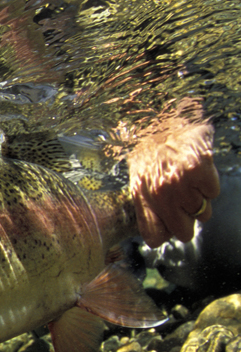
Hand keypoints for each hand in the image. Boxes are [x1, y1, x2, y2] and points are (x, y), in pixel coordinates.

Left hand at [128, 120, 219, 246]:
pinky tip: (197, 167)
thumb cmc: (149, 147)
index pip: (155, 237)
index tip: (169, 223)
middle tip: (183, 200)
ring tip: (187, 178)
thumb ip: (148, 204)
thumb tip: (161, 233)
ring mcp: (180, 185)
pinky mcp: (200, 171)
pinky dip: (209, 182)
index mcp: (141, 197)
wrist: (160, 114)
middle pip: (184, 233)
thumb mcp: (139, 176)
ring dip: (199, 199)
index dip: (166, 232)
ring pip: (203, 213)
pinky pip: (213, 193)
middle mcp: (159, 195)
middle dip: (187, 220)